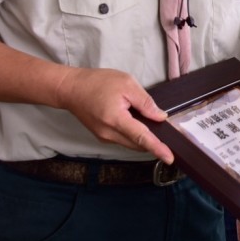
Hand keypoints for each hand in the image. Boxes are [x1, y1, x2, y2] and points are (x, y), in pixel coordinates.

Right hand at [54, 67, 171, 162]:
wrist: (70, 89)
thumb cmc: (97, 82)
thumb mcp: (126, 83)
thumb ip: (145, 102)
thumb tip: (160, 117)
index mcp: (116, 119)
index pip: (141, 137)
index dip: (157, 148)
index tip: (170, 158)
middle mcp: (109, 133)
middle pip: (138, 144)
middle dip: (154, 142)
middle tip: (168, 136)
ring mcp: (104, 137)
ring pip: (131, 143)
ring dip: (144, 139)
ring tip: (154, 128)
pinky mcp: (102, 136)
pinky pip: (123, 140)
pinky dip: (134, 136)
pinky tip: (139, 125)